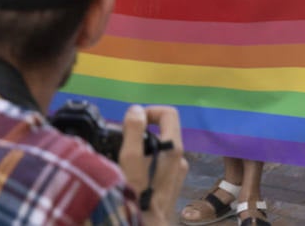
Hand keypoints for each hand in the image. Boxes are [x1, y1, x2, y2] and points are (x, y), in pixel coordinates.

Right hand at [117, 104, 187, 225]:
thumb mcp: (131, 160)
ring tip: (126, 164)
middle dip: (143, 134)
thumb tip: (136, 109)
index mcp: (174, 148)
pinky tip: (135, 178)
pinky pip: (161, 166)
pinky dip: (149, 165)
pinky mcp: (172, 186)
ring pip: (161, 151)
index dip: (150, 112)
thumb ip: (134, 132)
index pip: (169, 114)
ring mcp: (178, 173)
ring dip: (145, 151)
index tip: (133, 123)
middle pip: (163, 132)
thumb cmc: (138, 195)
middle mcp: (180, 158)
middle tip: (123, 145)